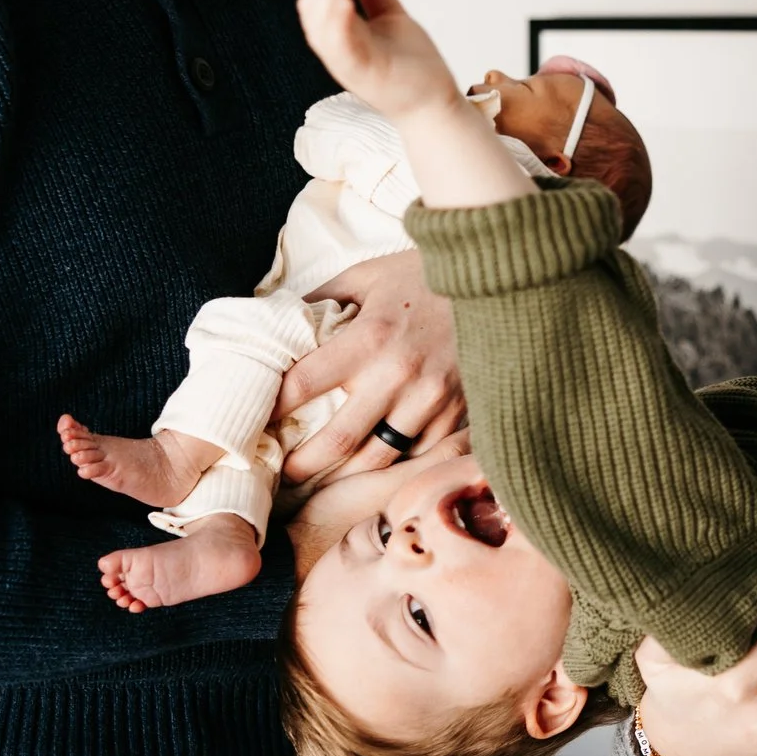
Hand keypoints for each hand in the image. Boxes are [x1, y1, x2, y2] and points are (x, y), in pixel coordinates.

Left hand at [277, 252, 462, 482]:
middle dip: (303, 465)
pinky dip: (395, 463)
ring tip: (324, 480)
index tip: (255, 421)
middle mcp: (398, 376)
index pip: (302, 386)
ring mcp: (431, 400)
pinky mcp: (459, 413)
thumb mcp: (369, 275)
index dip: (271, 409)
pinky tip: (377, 468)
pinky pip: (419, 453)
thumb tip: (281, 318)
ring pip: (379, 459)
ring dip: (346, 476)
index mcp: (368, 338)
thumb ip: (324, 298)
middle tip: (284, 472)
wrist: (500, 281)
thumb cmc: (428, 275)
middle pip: (337, 442)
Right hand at [296, 0, 458, 118]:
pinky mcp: (361, 75)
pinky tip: (347, 3)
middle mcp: (336, 49)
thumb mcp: (391, 17)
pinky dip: (336, 23)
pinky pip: (337, 48)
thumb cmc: (413, 66)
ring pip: (317, 25)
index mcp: (339, 35)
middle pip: (310, 7)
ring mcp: (345, 63)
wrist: (435, 103)